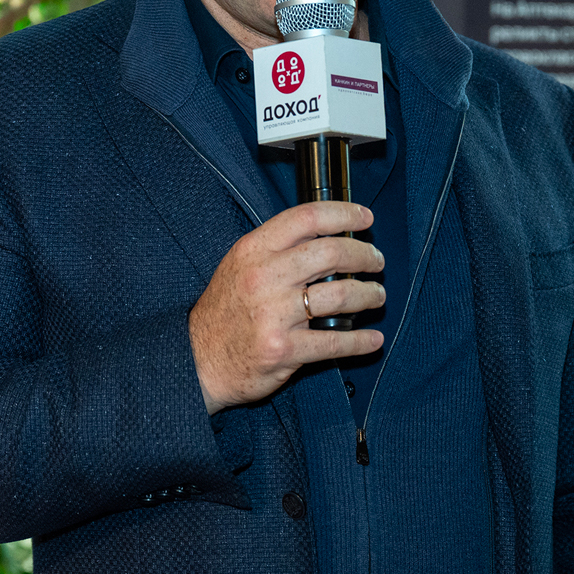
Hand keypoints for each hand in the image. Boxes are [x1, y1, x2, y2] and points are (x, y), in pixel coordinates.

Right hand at [189, 201, 385, 413]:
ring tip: (375, 296)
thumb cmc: (224, 313)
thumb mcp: (239, 266)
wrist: (198, 360)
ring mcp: (274, 315)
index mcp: (254, 250)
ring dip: (369, 295)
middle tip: (375, 261)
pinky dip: (361, 341)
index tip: (365, 218)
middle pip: (332, 253)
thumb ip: (277, 249)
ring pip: (341, 296)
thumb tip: (326, 236)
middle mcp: (264, 278)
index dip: (344, 213)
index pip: (306, 218)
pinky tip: (372, 339)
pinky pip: (335, 342)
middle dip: (364, 255)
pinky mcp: (284, 349)